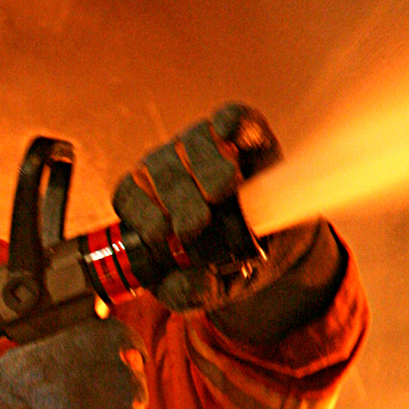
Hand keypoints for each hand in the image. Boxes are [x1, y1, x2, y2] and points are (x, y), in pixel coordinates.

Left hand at [113, 102, 277, 310]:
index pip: (130, 196)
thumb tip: (182, 284)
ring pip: (191, 141)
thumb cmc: (231, 263)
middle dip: (177, 197)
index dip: (142, 213)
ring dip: (204, 166)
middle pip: (159, 168)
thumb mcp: (208, 288)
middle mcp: (172, 170)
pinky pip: (233, 117)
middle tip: (197, 223)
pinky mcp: (245, 134)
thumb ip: (189, 291)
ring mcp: (206, 148)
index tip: (163, 235)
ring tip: (225, 191)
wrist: (279, 249)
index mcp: (151, 204)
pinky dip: (230, 122)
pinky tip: (228, 134)